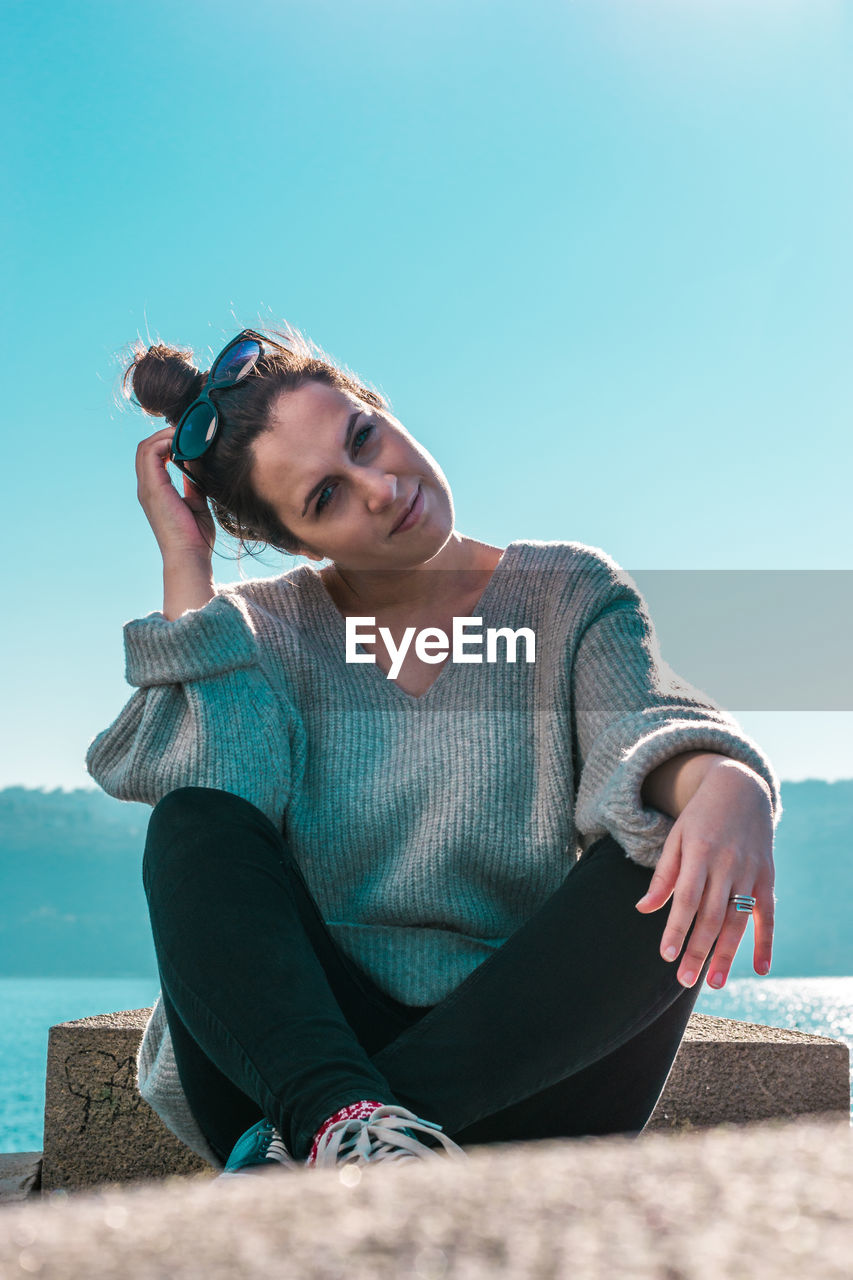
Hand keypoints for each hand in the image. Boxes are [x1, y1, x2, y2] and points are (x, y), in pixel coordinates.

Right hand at [135, 426, 215, 563]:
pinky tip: (184, 443)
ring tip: (187, 434)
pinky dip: (166, 442)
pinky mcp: (153, 488)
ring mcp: (147, 488)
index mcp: (156, 491)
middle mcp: (147, 488)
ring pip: (146, 447)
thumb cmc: (195, 537)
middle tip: (188, 431)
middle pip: (146, 448)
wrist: (190, 556)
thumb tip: (198, 462)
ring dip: (165, 435)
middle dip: (165, 434)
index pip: (153, 457)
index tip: (189, 438)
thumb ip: (194, 482)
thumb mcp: (197, 502)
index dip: (167, 442)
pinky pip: (152, 453)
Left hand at [634, 758, 775, 987]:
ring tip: (714, 983)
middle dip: (699, 949)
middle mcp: (727, 864)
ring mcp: (751, 871)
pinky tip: (761, 969)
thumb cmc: (699, 818)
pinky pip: (768, 914)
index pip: (687, 897)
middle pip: (713, 914)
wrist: (740, 789)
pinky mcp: (768, 877)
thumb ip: (663, 876)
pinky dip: (766, 942)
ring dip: (728, 954)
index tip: (667, 955)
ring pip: (739, 919)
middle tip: (685, 980)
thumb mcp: (675, 838)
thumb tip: (643, 910)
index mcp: (699, 852)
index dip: (677, 927)